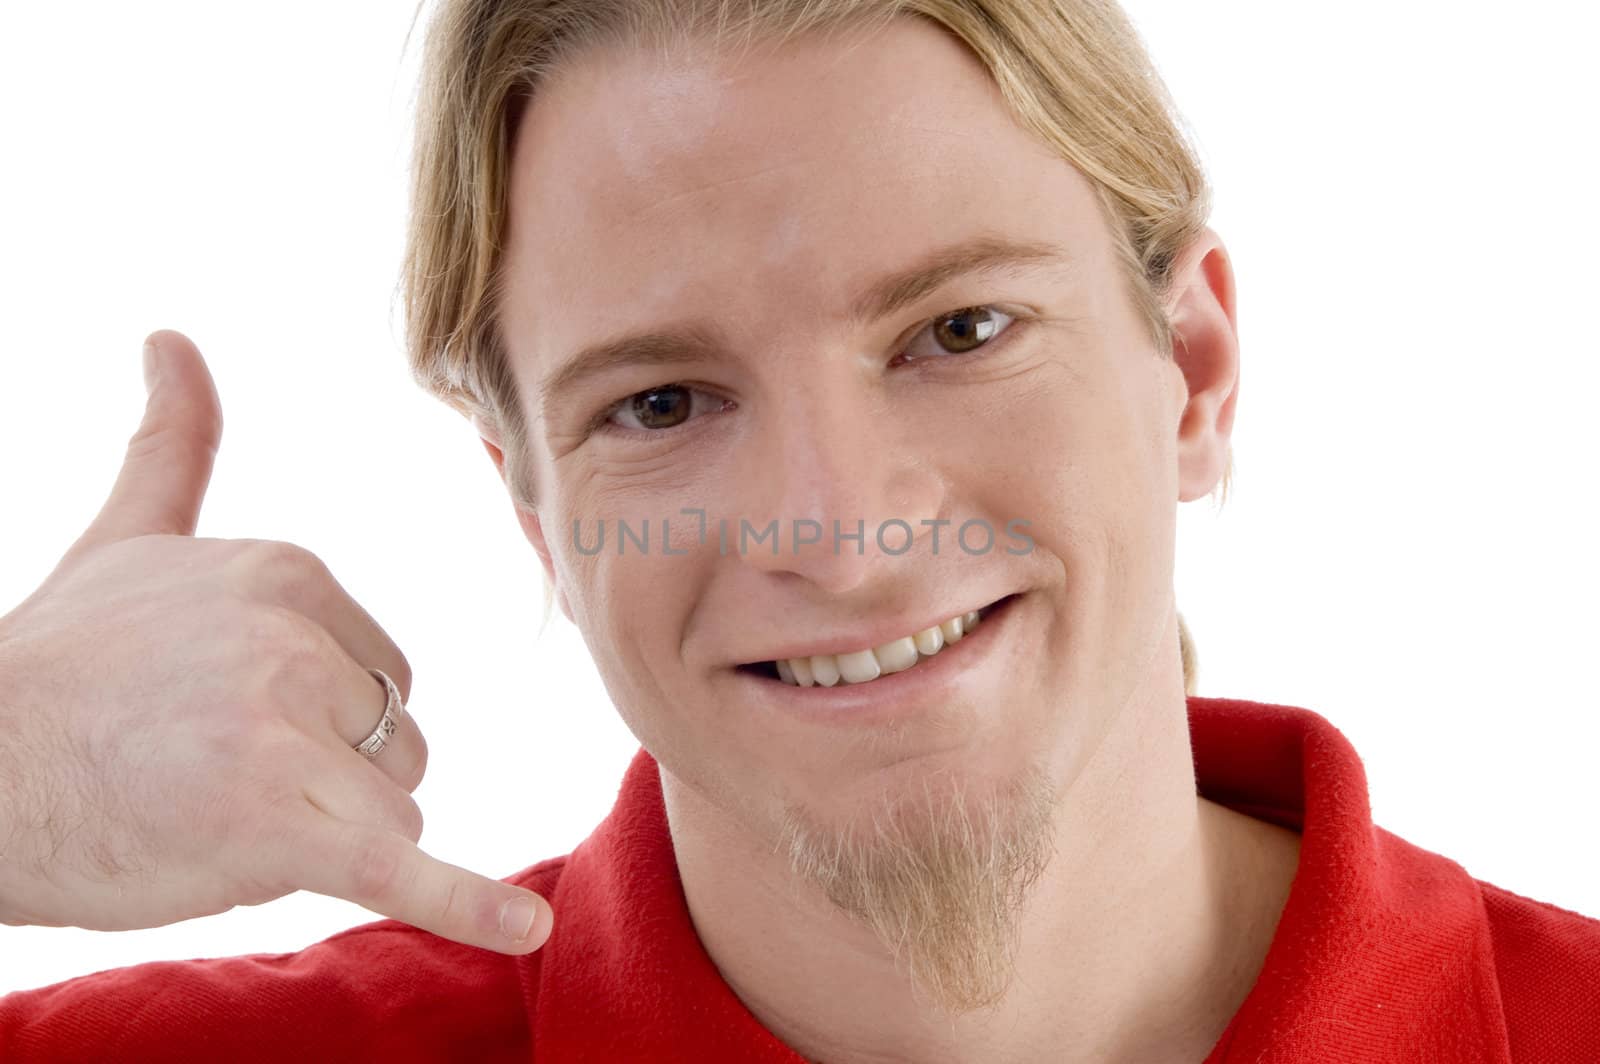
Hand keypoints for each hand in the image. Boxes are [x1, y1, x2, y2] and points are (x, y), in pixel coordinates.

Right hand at [0, 330, 551, 954]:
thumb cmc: (56, 665)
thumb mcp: (123, 539)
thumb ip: (174, 445)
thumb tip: (171, 338)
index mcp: (290, 572)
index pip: (381, 675)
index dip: (316, 722)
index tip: (224, 723)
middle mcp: (299, 639)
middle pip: (395, 743)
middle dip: (328, 780)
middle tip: (210, 776)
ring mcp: (291, 730)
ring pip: (390, 809)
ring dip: (322, 836)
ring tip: (213, 818)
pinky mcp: (281, 825)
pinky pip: (403, 868)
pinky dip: (467, 906)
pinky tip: (522, 930)